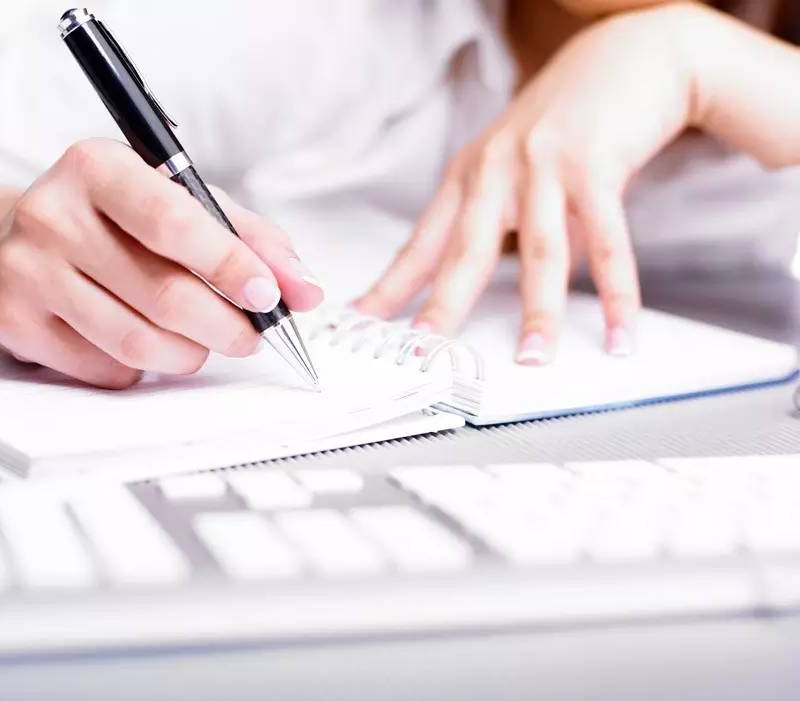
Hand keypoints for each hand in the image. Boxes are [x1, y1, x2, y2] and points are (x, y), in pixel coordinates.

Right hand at [0, 138, 322, 386]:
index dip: (230, 265)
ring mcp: (26, 271)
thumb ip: (248, 238)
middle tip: (250, 336)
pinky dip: (143, 367)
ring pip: (136, 342)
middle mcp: (51, 213)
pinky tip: (143, 342)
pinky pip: (105, 367)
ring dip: (189, 354)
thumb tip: (303, 288)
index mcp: (96, 166)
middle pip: (163, 293)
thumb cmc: (113, 221)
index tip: (269, 295)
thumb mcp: (179, 203)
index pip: (173, 222)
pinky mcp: (14, 323)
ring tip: (203, 343)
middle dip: (225, 325)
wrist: (14, 242)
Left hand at [357, 4, 696, 362]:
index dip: (391, 286)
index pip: (421, 243)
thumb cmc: (565, 122)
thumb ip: (512, 229)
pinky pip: (607, 241)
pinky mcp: (597, 164)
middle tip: (426, 352)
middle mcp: (498, 170)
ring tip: (531, 357)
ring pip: (539, 253)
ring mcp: (546, 166)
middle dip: (443, 307)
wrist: (625, 57)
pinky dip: (617, 293)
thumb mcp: (518, 169)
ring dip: (538, 313)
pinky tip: (619, 331)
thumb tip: (515, 291)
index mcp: (468, 175)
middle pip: (465, 252)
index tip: (362, 322)